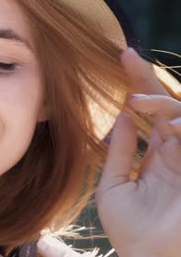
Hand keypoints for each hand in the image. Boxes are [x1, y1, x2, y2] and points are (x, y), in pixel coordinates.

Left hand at [96, 48, 180, 256]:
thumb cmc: (130, 230)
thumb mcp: (114, 185)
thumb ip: (119, 151)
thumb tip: (120, 116)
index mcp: (159, 155)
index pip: (151, 112)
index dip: (139, 83)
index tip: (122, 56)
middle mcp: (177, 152)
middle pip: (168, 105)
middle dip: (148, 79)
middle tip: (126, 56)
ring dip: (163, 103)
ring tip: (135, 100)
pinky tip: (172, 124)